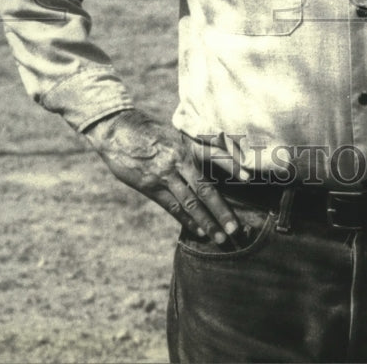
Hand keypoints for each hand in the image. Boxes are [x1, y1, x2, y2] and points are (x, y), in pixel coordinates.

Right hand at [84, 109, 245, 243]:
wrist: (117, 130)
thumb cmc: (149, 130)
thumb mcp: (173, 133)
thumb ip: (191, 148)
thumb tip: (213, 162)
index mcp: (186, 144)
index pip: (214, 156)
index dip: (231, 167)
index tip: (249, 178)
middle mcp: (178, 160)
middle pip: (204, 188)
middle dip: (221, 209)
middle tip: (235, 227)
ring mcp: (164, 175)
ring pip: (189, 202)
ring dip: (206, 221)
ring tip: (220, 237)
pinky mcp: (150, 186)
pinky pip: (172, 207)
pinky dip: (187, 220)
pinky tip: (199, 230)